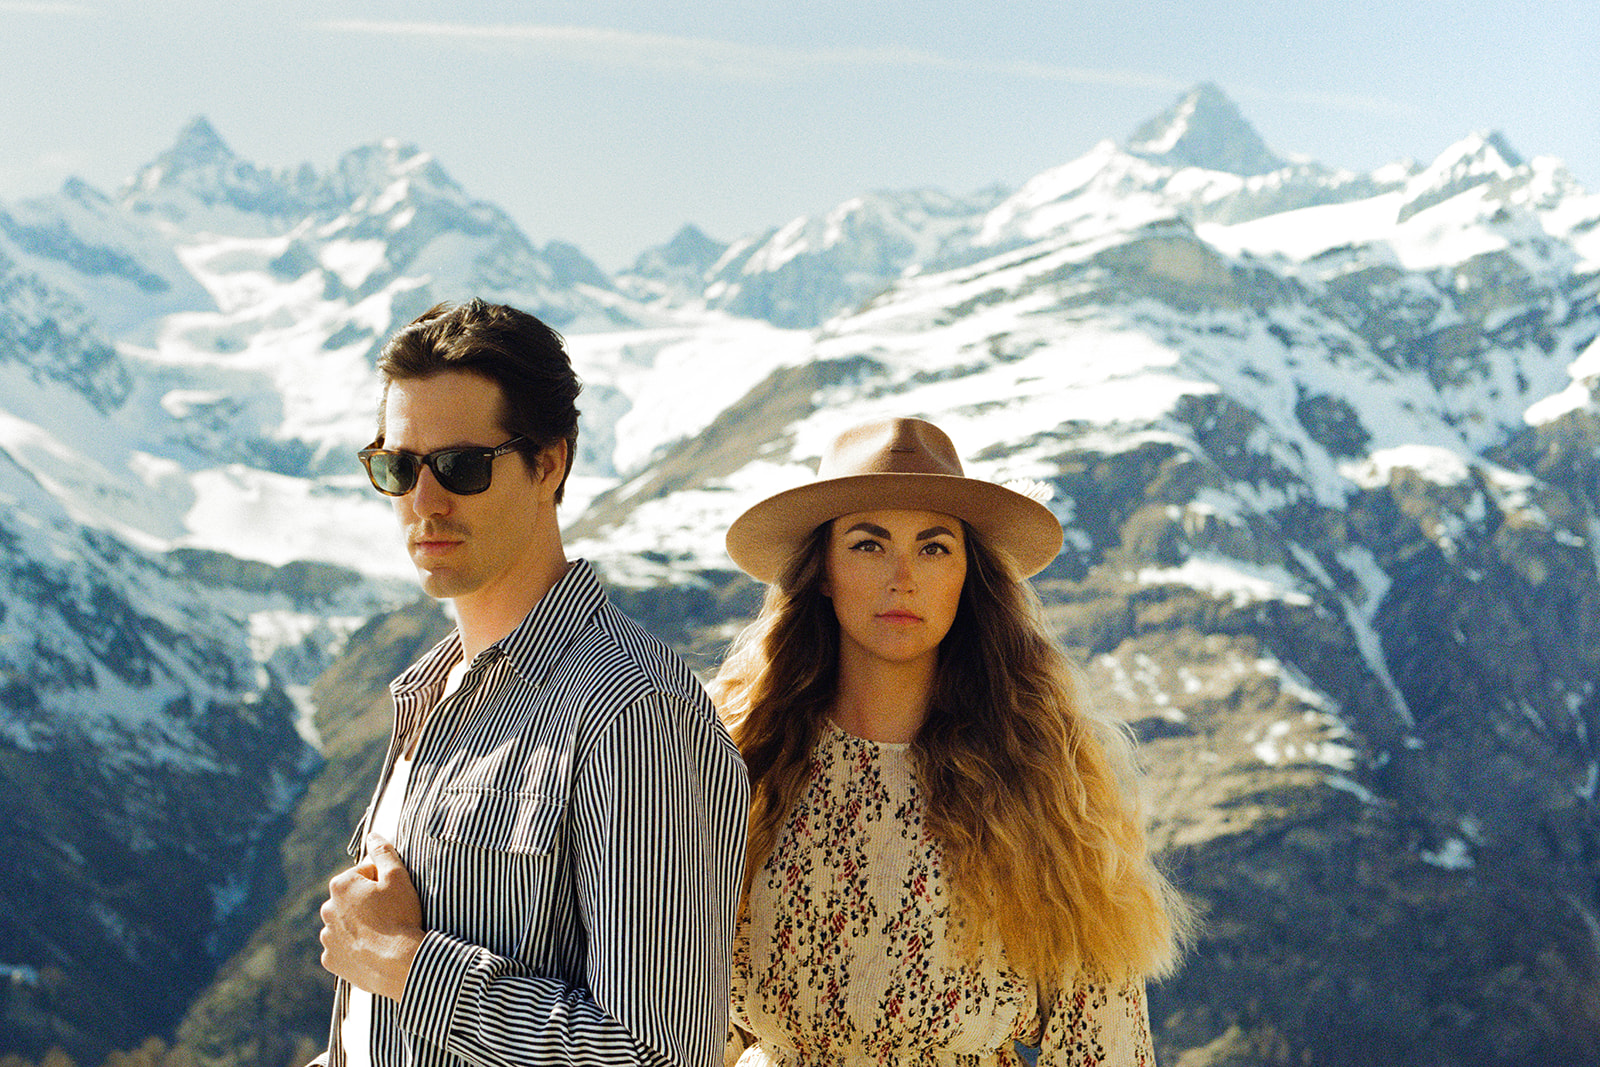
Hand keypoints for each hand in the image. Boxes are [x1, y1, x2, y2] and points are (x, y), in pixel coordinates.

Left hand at [319, 833, 424, 1000]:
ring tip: (384, 934)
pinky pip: (343, 947)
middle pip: (353, 898)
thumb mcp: (398, 877)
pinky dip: (355, 947)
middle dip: (368, 902)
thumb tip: (372, 835)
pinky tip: (373, 949)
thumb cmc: (400, 917)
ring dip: (360, 924)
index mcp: (341, 885)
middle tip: (392, 913)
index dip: (383, 880)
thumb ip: (383, 852)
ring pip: (346, 923)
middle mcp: (327, 910)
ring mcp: (327, 937)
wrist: (401, 964)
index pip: (364, 873)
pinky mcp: (331, 960)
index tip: (395, 894)